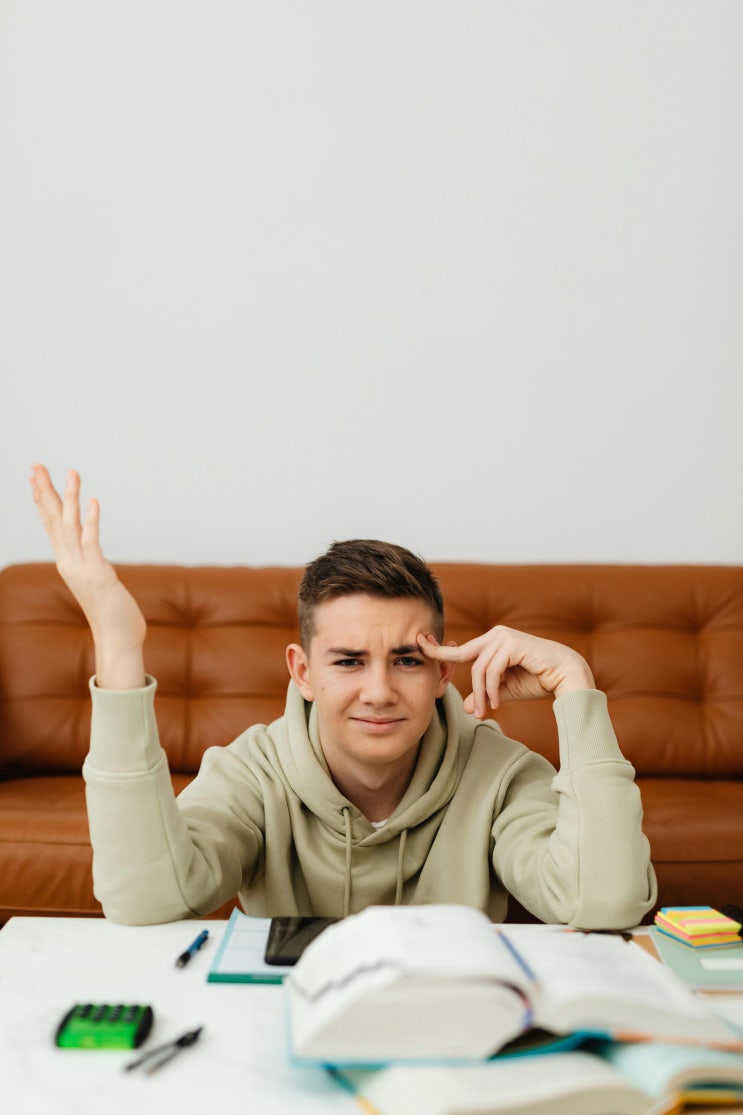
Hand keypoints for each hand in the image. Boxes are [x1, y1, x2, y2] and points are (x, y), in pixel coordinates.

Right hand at [30, 465, 146, 687]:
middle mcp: (68, 563)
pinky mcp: (98, 574)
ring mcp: (81, 569)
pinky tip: (93, 503)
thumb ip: (90, 562)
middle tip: (37, 465)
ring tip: (72, 473)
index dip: (42, 499)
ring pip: (70, 527)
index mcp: (67, 562)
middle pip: (53, 521)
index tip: (35, 475)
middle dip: (45, 491)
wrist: (117, 640)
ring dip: (70, 499)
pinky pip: (92, 543)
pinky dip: (91, 522)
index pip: (50, 524)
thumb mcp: (96, 580)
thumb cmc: (112, 611)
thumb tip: (89, 545)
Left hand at [417, 626, 594, 718]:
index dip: (439, 649)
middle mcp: (496, 634)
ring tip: (490, 709)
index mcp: (492, 641)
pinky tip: (498, 701)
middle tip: (476, 710)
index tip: (418, 645)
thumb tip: (468, 707)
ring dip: (484, 693)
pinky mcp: (512, 643)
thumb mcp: (505, 689)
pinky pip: (491, 669)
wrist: (567, 677)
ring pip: (479, 668)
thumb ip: (486, 694)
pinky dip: (492, 688)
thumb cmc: (538, 680)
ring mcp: (504, 636)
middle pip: (466, 658)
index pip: (461, 648)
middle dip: (467, 683)